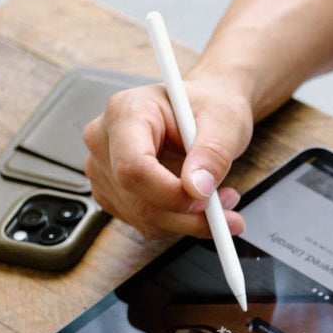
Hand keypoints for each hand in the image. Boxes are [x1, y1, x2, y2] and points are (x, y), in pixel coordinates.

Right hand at [83, 76, 253, 238]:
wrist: (203, 111)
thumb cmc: (208, 108)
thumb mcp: (224, 122)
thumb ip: (213, 153)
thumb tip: (198, 188)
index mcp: (126, 112)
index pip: (134, 168)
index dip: (171, 193)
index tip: (207, 199)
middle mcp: (104, 141)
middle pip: (138, 201)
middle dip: (189, 216)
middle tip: (228, 213)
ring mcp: (104, 170)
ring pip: (144, 219)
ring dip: (189, 221)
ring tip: (221, 200)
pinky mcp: (113, 193)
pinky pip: (146, 224)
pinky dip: (179, 222)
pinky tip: (197, 202)